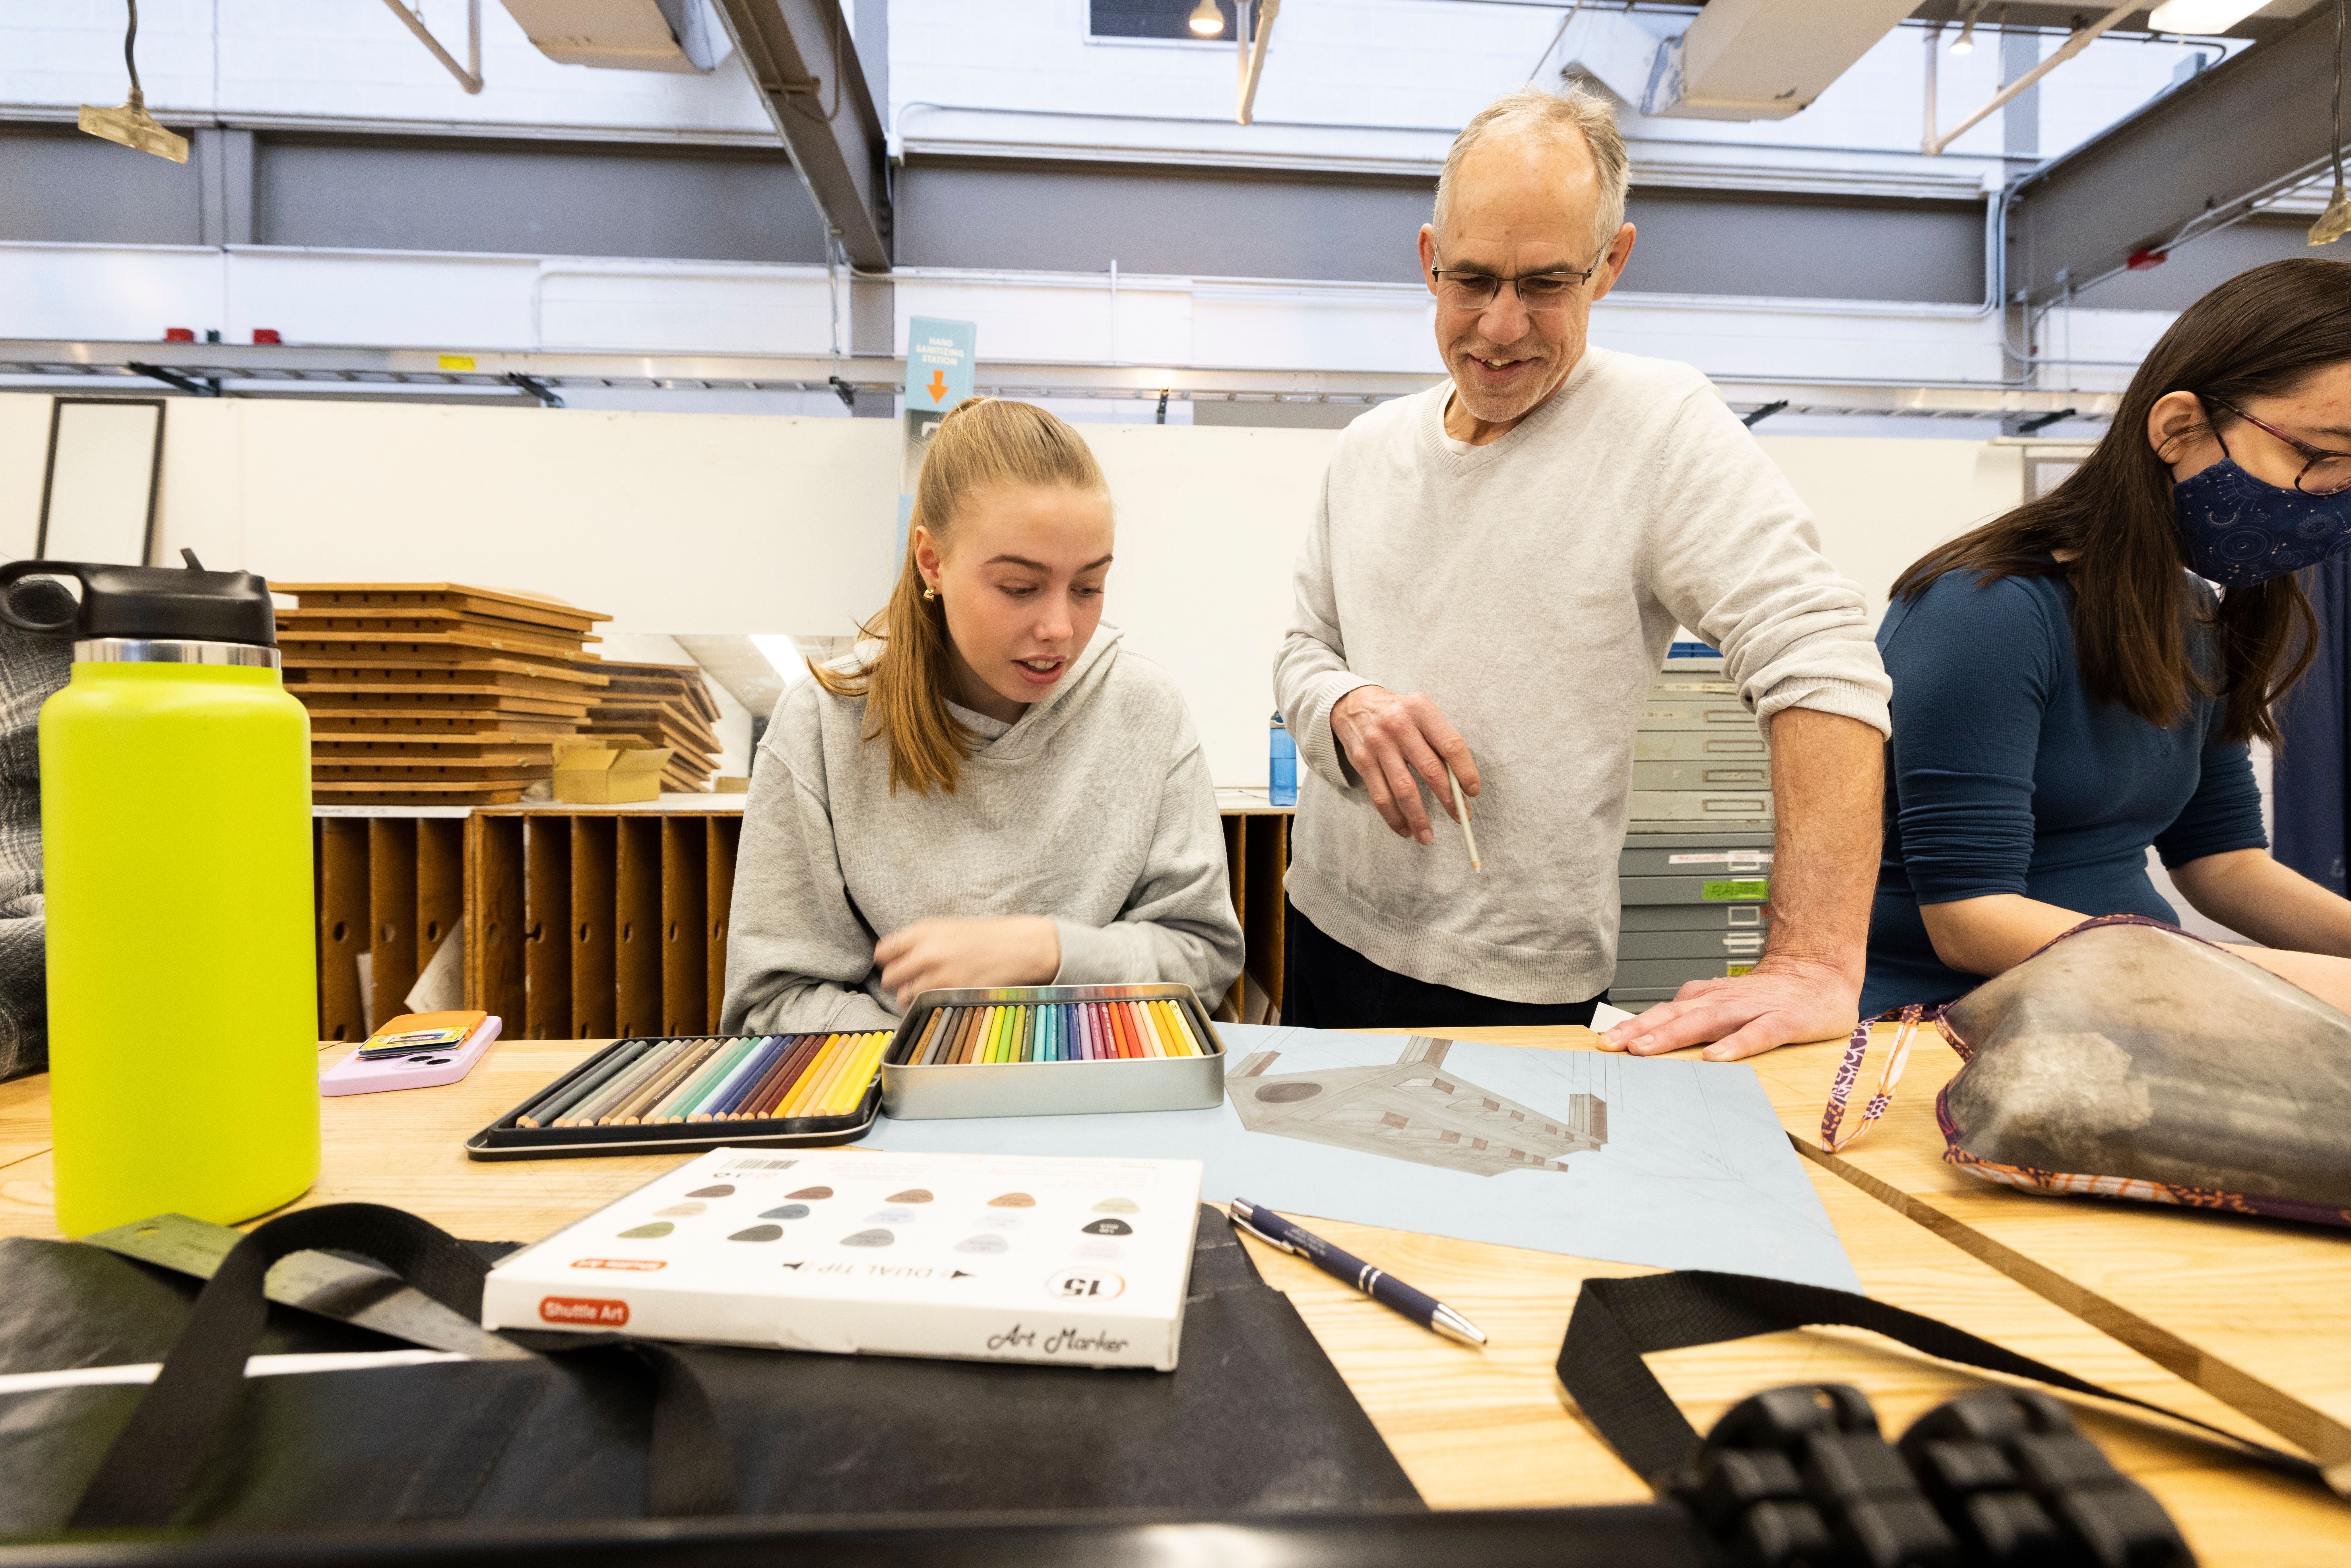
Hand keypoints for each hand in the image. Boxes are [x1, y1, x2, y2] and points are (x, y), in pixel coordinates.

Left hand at [874, 916, 1059, 1009]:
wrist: (1018, 947)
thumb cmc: (985, 935)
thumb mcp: (947, 926)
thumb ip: (918, 938)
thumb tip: (894, 953)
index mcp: (924, 931)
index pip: (885, 950)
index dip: (885, 960)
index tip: (889, 963)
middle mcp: (927, 952)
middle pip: (889, 976)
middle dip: (894, 980)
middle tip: (903, 980)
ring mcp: (939, 975)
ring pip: (904, 995)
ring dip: (908, 995)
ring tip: (920, 991)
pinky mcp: (951, 993)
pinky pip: (924, 1005)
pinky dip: (924, 1004)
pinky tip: (934, 997)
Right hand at [1330, 685, 1479, 844]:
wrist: (1354, 704)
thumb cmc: (1399, 713)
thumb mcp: (1421, 713)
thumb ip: (1438, 740)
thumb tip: (1460, 782)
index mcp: (1421, 709)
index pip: (1451, 745)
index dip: (1465, 771)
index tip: (1473, 792)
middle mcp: (1399, 725)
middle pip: (1430, 770)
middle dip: (1449, 799)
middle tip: (1461, 817)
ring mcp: (1378, 743)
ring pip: (1404, 789)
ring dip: (1418, 817)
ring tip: (1428, 836)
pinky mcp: (1362, 760)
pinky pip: (1380, 796)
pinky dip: (1394, 818)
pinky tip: (1404, 829)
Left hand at [1598, 954, 1857, 1061]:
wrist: (1819, 971)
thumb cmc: (1769, 994)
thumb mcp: (1724, 1001)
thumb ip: (1694, 1015)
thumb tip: (1652, 1032)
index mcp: (1708, 998)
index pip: (1664, 1011)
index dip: (1632, 1025)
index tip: (1603, 1041)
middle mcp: (1724, 1001)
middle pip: (1676, 1015)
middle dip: (1641, 1030)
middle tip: (1611, 1044)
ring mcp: (1753, 1009)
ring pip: (1708, 1021)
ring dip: (1674, 1035)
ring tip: (1646, 1049)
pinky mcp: (1784, 1020)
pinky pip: (1758, 1033)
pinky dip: (1737, 1045)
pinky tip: (1717, 1057)